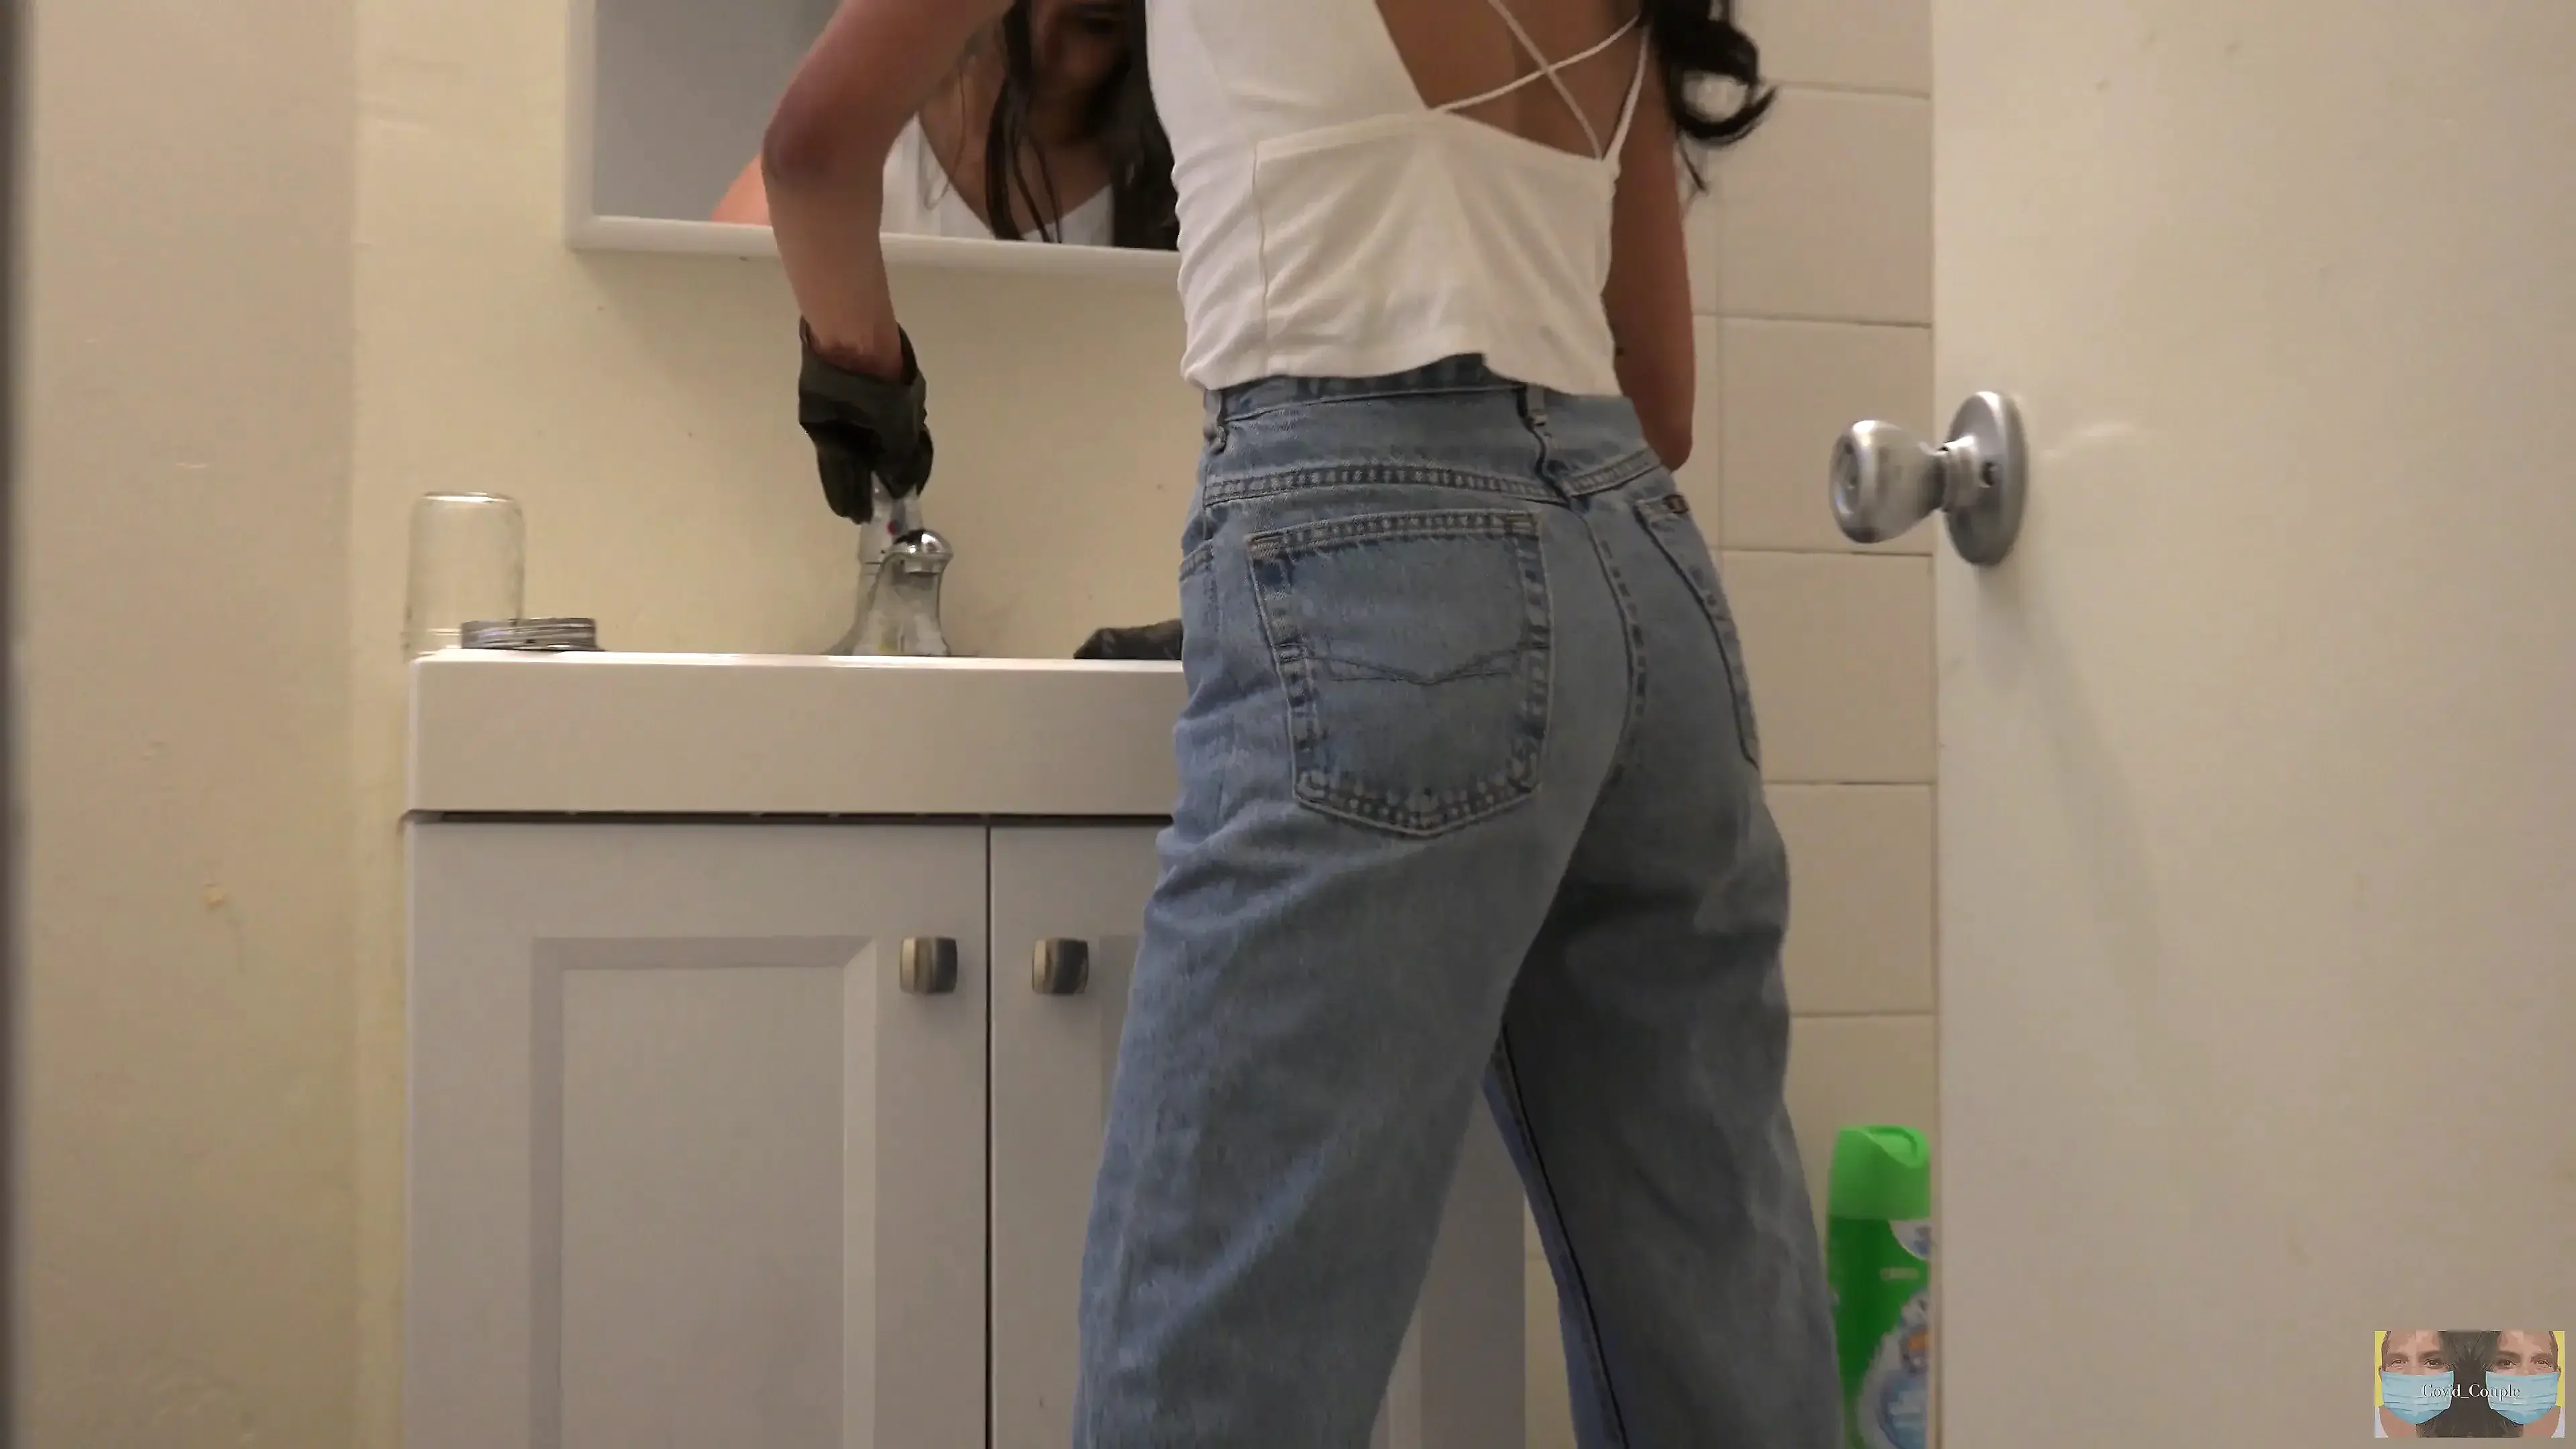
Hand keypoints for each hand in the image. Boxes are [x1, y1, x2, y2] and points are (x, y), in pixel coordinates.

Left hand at [797, 323, 932, 522]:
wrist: (852, 353)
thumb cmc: (885, 388)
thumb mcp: (902, 429)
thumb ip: (901, 462)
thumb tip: (899, 488)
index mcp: (901, 421)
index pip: (905, 460)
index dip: (901, 484)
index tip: (900, 504)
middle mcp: (875, 427)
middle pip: (875, 466)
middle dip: (874, 493)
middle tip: (872, 519)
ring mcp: (850, 429)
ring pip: (854, 468)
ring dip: (855, 493)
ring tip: (856, 516)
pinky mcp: (824, 431)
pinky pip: (833, 464)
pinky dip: (837, 485)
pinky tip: (842, 506)